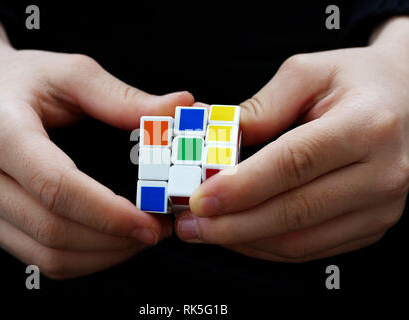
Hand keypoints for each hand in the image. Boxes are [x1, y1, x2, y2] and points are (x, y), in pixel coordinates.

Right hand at [0, 7, 193, 277]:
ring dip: (103, 255)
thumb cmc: (27, 82)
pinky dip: (84, 259)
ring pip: (47, 255)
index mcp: (1, 131)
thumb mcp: (73, 74)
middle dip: (113, 240)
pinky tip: (112, 242)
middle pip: (53, 230)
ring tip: (140, 238)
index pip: (55, 186)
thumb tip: (178, 107)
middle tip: (156, 230)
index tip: (149, 222)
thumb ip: (124, 98)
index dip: (107, 212)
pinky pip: (40, 259)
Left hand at [175, 17, 408, 261]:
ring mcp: (380, 206)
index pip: (294, 163)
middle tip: (190, 225)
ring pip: (301, 241)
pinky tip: (240, 235)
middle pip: (294, 211)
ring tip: (206, 232)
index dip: (242, 187)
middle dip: (233, 224)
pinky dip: (269, 247)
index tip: (201, 199)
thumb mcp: (308, 73)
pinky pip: (312, 249)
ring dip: (245, 242)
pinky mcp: (371, 225)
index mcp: (365, 125)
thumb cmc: (355, 82)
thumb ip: (262, 107)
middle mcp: (382, 172)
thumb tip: (217, 140)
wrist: (403, 99)